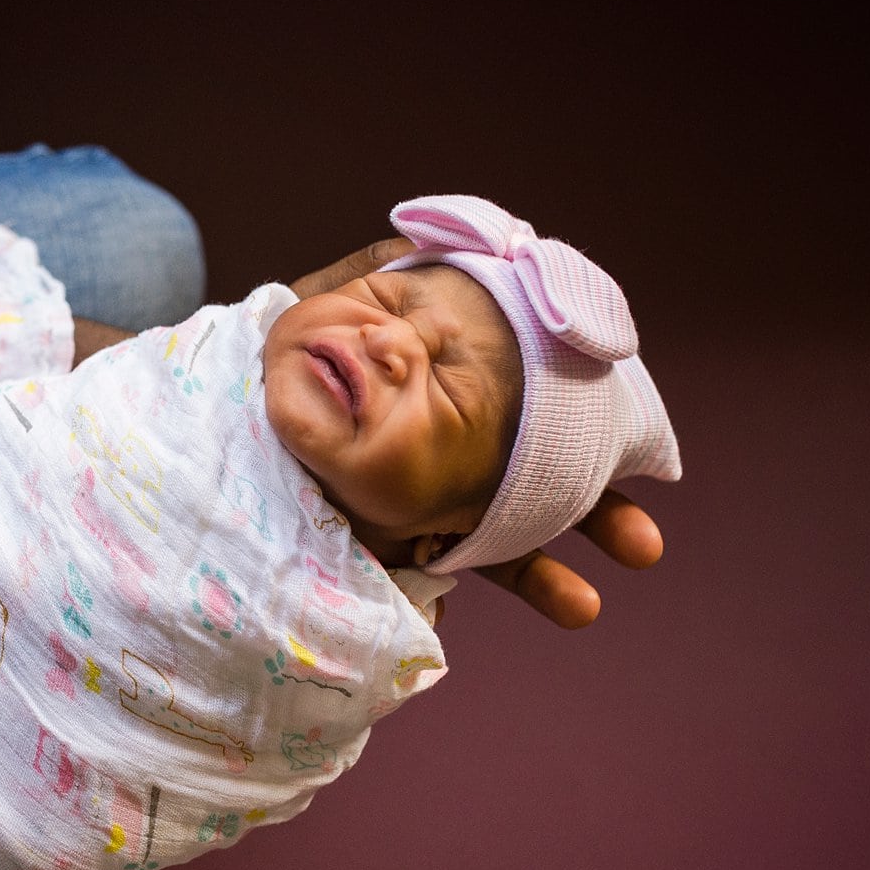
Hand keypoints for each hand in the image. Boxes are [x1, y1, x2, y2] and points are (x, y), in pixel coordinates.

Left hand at [294, 242, 665, 628]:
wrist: (224, 406)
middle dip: (596, 516)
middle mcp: (453, 449)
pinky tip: (492, 613)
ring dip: (544, 574)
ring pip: (496, 538)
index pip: (539, 417)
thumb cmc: (284, 350)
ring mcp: (423, 500)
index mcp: (455, 394)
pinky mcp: (385, 539)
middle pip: (536, 482)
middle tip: (644, 546)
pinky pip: (428, 571)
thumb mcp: (331, 304)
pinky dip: (455, 594)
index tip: (638, 462)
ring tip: (587, 606)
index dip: (589, 442)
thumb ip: (376, 285)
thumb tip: (417, 256)